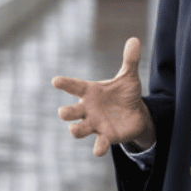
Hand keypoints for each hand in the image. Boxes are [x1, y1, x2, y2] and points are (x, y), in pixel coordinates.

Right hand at [52, 37, 154, 156]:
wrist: (135, 114)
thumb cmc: (125, 93)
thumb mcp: (129, 77)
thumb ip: (130, 60)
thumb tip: (135, 39)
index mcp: (90, 92)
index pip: (73, 86)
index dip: (64, 84)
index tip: (55, 81)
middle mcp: (88, 109)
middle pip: (69, 112)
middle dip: (65, 113)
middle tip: (63, 113)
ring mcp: (95, 124)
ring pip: (78, 130)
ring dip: (75, 131)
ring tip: (73, 130)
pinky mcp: (106, 136)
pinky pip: (99, 144)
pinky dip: (98, 148)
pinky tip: (98, 150)